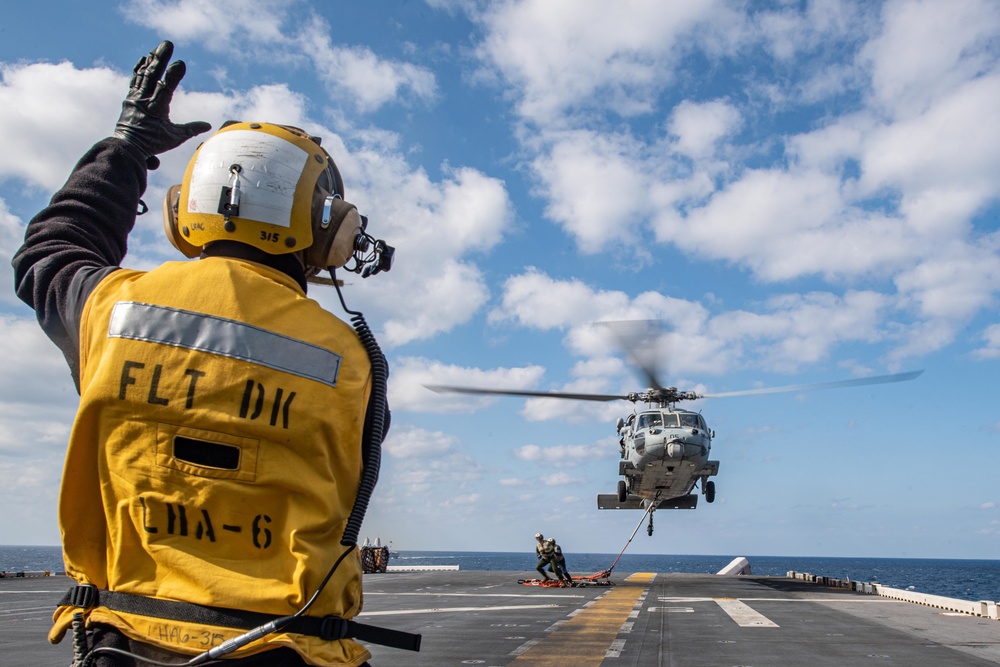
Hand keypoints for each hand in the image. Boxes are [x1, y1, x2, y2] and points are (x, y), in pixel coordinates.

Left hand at [114, 40, 211, 168]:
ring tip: (159, 47)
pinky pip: (136, 79)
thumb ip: (191, 129)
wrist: (128, 146)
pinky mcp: (130, 97)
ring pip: (143, 74)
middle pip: (152, 75)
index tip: (181, 62)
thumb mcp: (174, 138)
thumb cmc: (152, 143)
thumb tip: (208, 125)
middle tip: (168, 44)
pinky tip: (144, 58)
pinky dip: (140, 68)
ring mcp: (135, 97)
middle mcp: (143, 101)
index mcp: (156, 110)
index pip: (165, 88)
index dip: (173, 75)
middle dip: (160, 58)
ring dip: (151, 60)